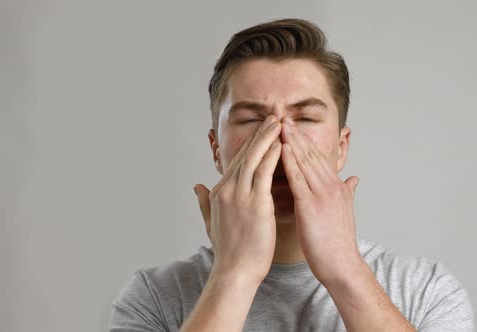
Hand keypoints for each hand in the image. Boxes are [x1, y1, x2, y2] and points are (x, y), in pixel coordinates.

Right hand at [194, 116, 281, 283]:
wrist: (235, 272)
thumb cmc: (229, 252)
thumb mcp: (211, 223)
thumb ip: (203, 202)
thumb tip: (196, 186)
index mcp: (219, 193)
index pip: (235, 162)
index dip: (249, 145)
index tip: (260, 131)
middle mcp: (227, 190)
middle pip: (244, 155)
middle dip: (259, 134)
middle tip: (272, 118)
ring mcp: (239, 195)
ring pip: (254, 158)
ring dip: (267, 138)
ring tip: (279, 123)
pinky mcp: (255, 202)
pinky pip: (264, 172)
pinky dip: (272, 155)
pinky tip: (280, 144)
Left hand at [280, 117, 361, 284]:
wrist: (342, 264)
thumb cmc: (339, 243)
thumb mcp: (345, 211)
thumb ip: (348, 192)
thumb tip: (353, 178)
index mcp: (337, 188)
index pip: (319, 159)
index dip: (305, 142)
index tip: (293, 128)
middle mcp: (331, 186)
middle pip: (312, 155)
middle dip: (296, 136)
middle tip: (282, 118)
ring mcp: (322, 195)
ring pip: (305, 162)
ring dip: (291, 142)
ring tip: (279, 126)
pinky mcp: (311, 206)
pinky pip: (298, 179)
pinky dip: (289, 162)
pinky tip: (280, 149)